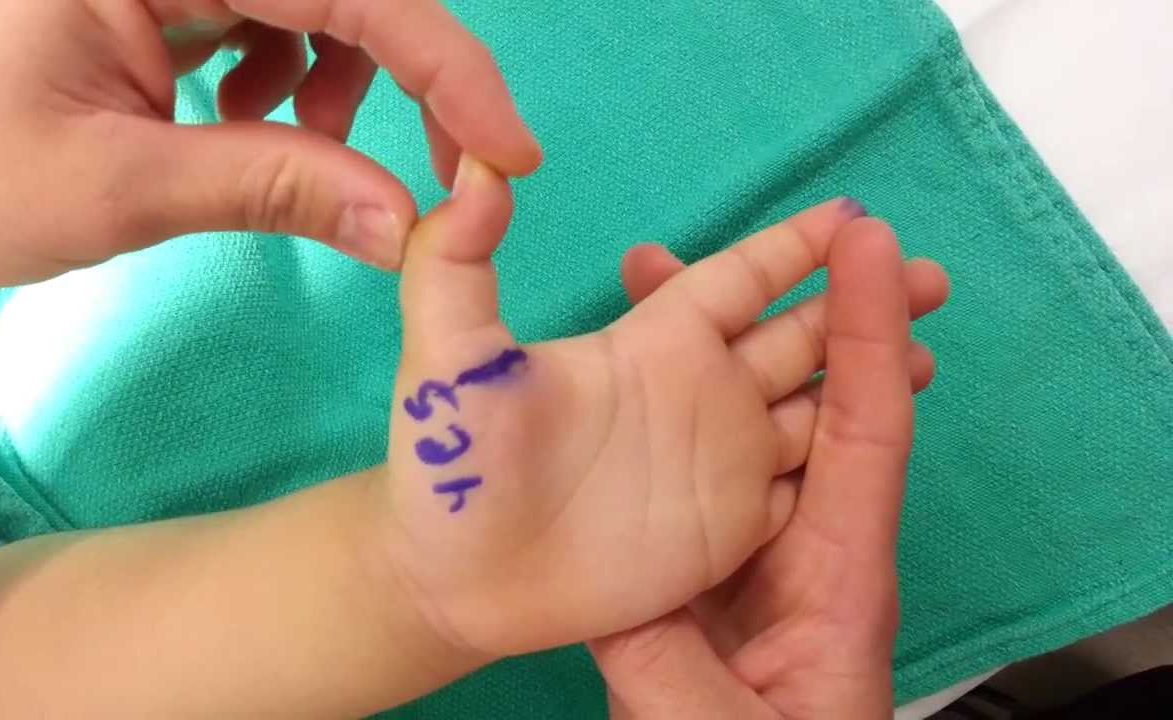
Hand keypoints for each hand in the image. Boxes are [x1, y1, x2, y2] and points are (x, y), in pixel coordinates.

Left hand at [0, 0, 539, 290]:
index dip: (446, 69)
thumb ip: (276, 186)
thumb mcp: (117, 187)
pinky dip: (279, 72)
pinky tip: (239, 121)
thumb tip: (412, 225)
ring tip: (290, 150)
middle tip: (434, 174)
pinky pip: (255, 8)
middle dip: (400, 73)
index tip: (508, 155)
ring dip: (336, 76)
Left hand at [376, 156, 944, 660]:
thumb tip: (476, 172)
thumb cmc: (453, 466)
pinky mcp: (726, 530)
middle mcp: (698, 393)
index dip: (796, 247)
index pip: (741, 278)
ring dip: (870, 377)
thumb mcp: (446, 357)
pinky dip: (847, 460)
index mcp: (652, 344)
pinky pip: (805, 484)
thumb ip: (455, 262)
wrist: (457, 579)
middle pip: (799, 335)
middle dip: (863, 305)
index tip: (859, 219)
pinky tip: (889, 443)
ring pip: (815, 407)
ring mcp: (718, 462)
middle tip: (934, 279)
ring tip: (931, 355)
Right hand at [587, 214, 941, 718]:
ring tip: (654, 265)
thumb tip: (623, 607)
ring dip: (705, 336)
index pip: (865, 428)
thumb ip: (679, 674)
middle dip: (801, 307)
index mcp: (834, 572)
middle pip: (805, 399)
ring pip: (731, 416)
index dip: (870, 331)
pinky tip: (613, 364)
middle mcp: (794, 535)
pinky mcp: (689, 558)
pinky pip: (677, 462)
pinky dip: (650, 404)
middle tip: (798, 228)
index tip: (867, 242)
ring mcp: (740, 541)